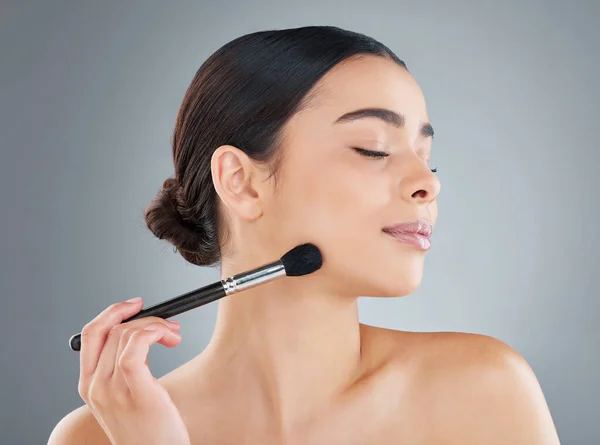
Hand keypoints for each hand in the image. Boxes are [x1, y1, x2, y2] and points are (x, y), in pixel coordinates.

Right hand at [77, 297, 189, 444]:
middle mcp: (95, 387)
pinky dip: (153, 332)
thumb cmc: (148, 429)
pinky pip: (137, 346)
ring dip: (156, 325)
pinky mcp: (135, 391)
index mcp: (89, 386)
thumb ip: (123, 369)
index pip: (91, 333)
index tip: (135, 305)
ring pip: (126, 334)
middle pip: (112, 329)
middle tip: (167, 325)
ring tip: (174, 337)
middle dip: (143, 317)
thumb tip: (142, 332)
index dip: (113, 312)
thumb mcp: (125, 397)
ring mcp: (112, 390)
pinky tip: (168, 339)